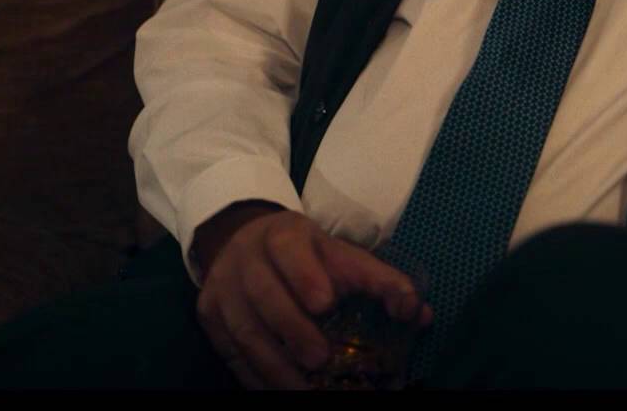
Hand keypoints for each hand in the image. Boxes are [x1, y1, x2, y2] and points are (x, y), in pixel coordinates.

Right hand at [193, 203, 432, 389]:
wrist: (245, 241)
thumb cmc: (306, 256)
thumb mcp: (341, 254)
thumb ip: (379, 281)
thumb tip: (417, 313)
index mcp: (284, 235)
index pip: (290, 249)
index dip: (305, 275)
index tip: (326, 304)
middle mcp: (248, 258)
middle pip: (264, 293)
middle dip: (292, 329)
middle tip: (320, 359)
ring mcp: (224, 288)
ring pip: (244, 329)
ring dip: (274, 365)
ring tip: (302, 390)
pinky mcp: (209, 316)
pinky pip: (229, 352)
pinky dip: (254, 376)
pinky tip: (278, 390)